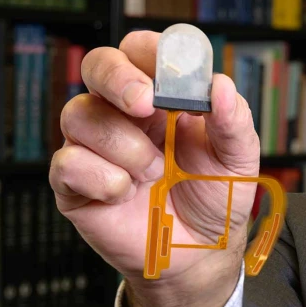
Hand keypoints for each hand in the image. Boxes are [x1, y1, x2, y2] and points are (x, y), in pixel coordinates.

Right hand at [49, 30, 260, 306]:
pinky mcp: (75, 184)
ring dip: (123, 143)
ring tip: (154, 171)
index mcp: (163, 97)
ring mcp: (96, 146)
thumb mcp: (238, 159)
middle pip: (97, 66)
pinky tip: (125, 192)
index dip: (151, 51)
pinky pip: (67, 163)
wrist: (200, 255)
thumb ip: (234, 122)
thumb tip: (222, 86)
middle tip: (145, 103)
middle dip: (118, 78)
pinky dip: (100, 176)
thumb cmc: (215, 197)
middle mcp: (123, 114)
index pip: (141, 51)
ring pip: (79, 114)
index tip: (170, 70)